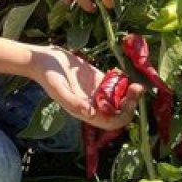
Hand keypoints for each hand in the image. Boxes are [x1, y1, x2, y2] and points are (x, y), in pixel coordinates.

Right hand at [28, 46, 142, 129]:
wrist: (43, 59)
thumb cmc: (48, 74)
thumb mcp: (58, 88)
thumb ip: (72, 101)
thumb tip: (90, 113)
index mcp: (85, 111)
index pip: (110, 122)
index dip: (123, 115)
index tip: (129, 101)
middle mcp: (93, 104)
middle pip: (119, 112)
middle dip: (131, 104)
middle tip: (138, 88)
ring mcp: (96, 92)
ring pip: (120, 99)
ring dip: (130, 94)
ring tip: (137, 84)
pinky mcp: (97, 79)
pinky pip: (115, 85)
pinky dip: (123, 82)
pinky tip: (125, 75)